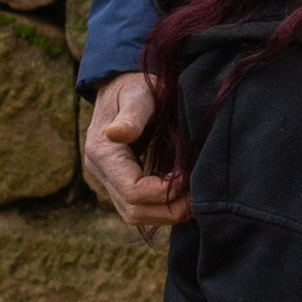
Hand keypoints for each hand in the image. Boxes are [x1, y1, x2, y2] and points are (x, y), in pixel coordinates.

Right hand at [84, 71, 188, 235]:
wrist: (124, 87)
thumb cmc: (135, 87)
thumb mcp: (137, 95)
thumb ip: (132, 115)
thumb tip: (118, 133)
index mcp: (102, 153)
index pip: (133, 191)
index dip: (165, 191)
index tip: (189, 177)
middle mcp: (100, 172)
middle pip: (134, 210)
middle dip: (170, 209)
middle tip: (201, 198)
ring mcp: (108, 180)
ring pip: (135, 215)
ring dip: (168, 213)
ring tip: (196, 199)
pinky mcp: (119, 183)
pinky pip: (139, 207)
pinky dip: (163, 207)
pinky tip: (185, 195)